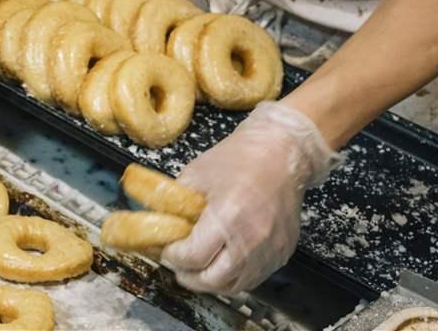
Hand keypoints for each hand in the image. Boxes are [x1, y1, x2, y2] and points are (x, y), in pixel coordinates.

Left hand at [160, 101, 339, 295]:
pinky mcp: (282, 252)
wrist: (282, 152)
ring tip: (199, 269)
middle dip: (189, 276)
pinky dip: (235, 276)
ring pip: (235, 286)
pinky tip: (223, 264)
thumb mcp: (196, 173)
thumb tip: (155, 220)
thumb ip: (174, 201)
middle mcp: (251, 240)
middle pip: (213, 280)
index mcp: (227, 217)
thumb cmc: (239, 158)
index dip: (174, 257)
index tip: (166, 250)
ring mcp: (270, 249)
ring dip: (212, 282)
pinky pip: (255, 278)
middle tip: (178, 265)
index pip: (193, 257)